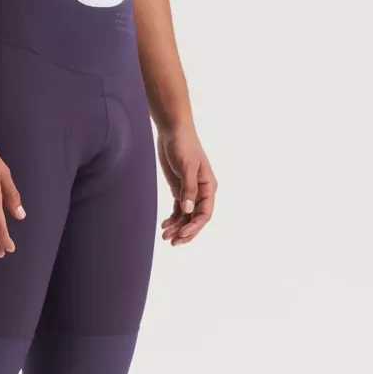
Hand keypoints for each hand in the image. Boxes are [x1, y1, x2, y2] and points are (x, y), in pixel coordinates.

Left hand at [157, 126, 215, 245]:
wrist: (173, 130)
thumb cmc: (183, 145)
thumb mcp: (187, 166)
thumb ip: (188, 188)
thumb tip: (188, 210)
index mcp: (208, 186)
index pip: (205, 212)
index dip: (195, 226)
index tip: (182, 233)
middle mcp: (201, 191)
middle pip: (196, 217)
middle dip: (186, 231)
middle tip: (173, 242)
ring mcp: (190, 191)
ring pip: (186, 215)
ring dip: (177, 227)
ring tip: (164, 236)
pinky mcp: (179, 188)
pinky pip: (178, 208)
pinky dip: (173, 218)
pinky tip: (164, 225)